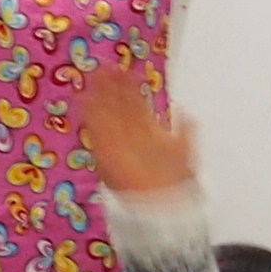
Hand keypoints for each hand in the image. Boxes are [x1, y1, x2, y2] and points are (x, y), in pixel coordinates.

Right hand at [77, 80, 195, 201]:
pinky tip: (85, 99)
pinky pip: (95, 130)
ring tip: (95, 75)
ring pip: (106, 113)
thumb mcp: (185, 149)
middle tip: (105, 66)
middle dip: (112, 86)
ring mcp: (117, 141)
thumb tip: (181, 109)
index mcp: (147, 130)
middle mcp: (130, 133)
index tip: (123, 70)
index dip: (128, 86)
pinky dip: (89, 114)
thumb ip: (185, 128)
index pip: (134, 103)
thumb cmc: (172, 180)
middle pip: (118, 104)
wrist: (161, 205)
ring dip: (100, 94)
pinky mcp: (106, 152)